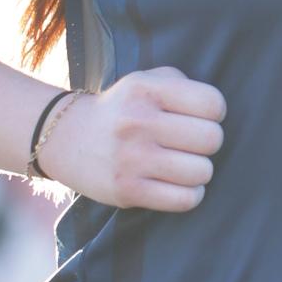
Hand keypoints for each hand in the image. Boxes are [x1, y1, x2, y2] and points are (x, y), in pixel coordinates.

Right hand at [36, 66, 225, 210]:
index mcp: (145, 89)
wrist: (67, 139)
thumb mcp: (144, 81)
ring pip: (202, 172)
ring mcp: (131, 158)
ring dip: (199, 172)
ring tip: (182, 165)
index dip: (214, 113)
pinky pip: (185, 199)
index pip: (212, 103)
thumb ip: (180, 83)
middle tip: (191, 145)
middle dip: (208, 143)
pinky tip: (177, 185)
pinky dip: (190, 195)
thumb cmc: (122, 110)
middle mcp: (137, 121)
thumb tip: (214, 110)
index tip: (199, 118)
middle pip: (212, 139)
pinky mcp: (128, 190)